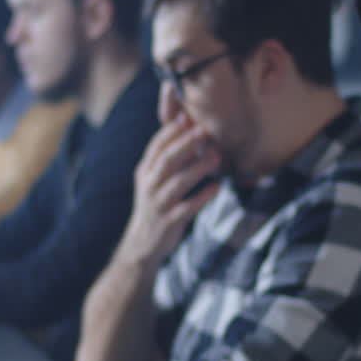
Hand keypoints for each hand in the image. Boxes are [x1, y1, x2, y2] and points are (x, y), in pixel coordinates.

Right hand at [116, 114, 221, 267]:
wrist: (143, 243)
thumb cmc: (156, 203)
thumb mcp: (154, 178)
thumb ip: (168, 155)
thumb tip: (184, 124)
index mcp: (145, 171)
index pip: (156, 147)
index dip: (171, 131)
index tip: (187, 117)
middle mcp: (150, 185)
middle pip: (167, 160)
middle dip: (185, 144)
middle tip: (204, 131)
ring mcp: (159, 204)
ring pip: (178, 183)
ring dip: (198, 168)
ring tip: (216, 158)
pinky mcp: (170, 221)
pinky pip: (188, 207)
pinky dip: (203, 197)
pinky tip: (217, 187)